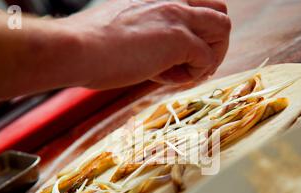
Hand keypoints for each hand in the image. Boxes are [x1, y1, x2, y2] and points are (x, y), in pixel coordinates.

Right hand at [61, 0, 230, 87]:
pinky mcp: (178, 39)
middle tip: (196, 64)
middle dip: (214, 42)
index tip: (181, 55)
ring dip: (212, 55)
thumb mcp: (125, 32)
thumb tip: (165, 65)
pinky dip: (194, 74)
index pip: (199, 5)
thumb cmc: (92, 45)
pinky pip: (206, 59)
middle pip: (219, 12)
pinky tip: (170, 78)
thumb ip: (149, 40)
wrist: (77, 49)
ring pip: (223, 28)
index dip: (197, 32)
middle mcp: (173, 0)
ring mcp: (177, 17)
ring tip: (189, 72)